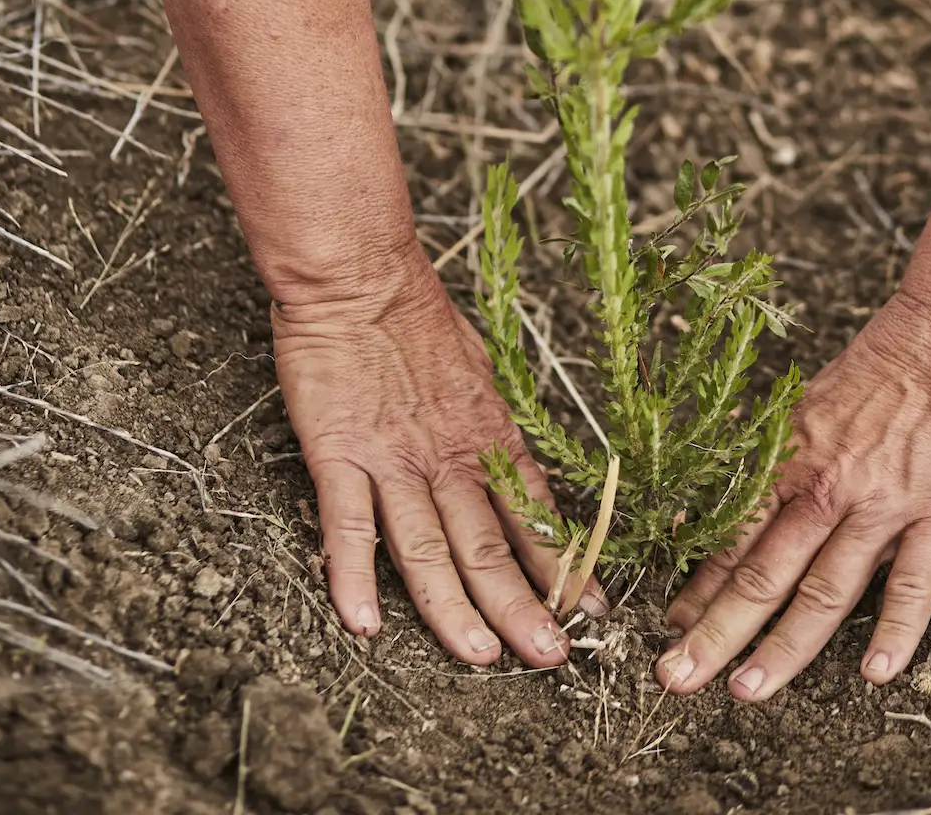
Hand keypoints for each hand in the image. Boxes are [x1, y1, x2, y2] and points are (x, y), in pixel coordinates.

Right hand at [272, 243, 601, 665]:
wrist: (359, 273)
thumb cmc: (414, 315)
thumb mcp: (476, 370)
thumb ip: (489, 425)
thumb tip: (514, 465)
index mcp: (486, 433)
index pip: (534, 511)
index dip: (563, 564)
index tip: (592, 609)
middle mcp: (448, 454)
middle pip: (489, 543)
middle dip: (524, 606)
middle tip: (552, 657)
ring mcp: (393, 457)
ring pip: (427, 547)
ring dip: (455, 608)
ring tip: (480, 657)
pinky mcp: (338, 452)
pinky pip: (347, 524)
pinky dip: (354, 575)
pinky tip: (362, 622)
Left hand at [656, 291, 930, 700]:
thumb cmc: (881, 365)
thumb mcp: (807, 406)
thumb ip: (779, 460)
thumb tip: (737, 501)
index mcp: (791, 459)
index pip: (733, 536)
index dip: (698, 587)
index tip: (669, 627)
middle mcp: (826, 487)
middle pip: (762, 574)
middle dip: (716, 633)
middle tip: (677, 679)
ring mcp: (881, 504)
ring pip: (824, 591)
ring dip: (782, 648)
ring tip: (747, 692)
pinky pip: (914, 583)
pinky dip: (895, 632)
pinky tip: (876, 673)